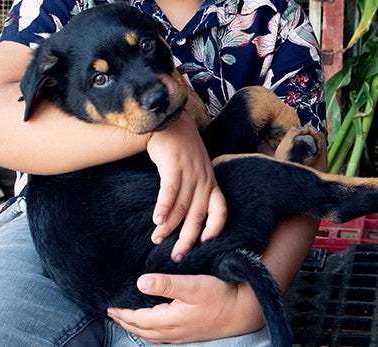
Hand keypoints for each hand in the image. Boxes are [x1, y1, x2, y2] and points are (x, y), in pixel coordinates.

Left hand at [107, 274, 262, 342]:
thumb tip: (140, 283)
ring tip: (126, 317)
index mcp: (169, 320)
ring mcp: (181, 334)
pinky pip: (161, 335)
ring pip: (151, 334)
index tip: (108, 304)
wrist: (243, 310)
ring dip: (136, 327)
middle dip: (125, 321)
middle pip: (141, 329)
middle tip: (111, 311)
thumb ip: (166, 284)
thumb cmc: (220, 295)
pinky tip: (152, 322)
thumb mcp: (193, 285)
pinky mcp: (189, 332)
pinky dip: (150, 329)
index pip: (137, 319)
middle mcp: (173, 331)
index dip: (122, 313)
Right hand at [146, 114, 226, 260]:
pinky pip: (170, 192)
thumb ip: (194, 190)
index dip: (216, 229)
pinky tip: (155, 221)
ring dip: (169, 227)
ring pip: (182, 207)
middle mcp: (204, 180)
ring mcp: (190, 173)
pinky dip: (163, 208)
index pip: (221, 210)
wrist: (171, 121)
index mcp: (211, 183)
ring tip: (157, 240)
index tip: (205, 244)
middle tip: (176, 257)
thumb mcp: (196, 169)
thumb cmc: (182, 149)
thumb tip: (184, 218)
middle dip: (187, 239)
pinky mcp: (174, 166)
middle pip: (199, 216)